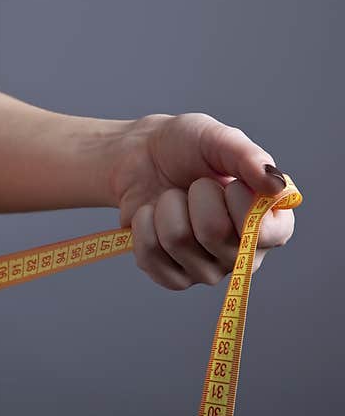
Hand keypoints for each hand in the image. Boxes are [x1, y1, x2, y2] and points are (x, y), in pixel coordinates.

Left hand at [109, 113, 295, 290]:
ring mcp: (207, 269)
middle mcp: (244, 254)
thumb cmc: (184, 147)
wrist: (138, 156)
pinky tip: (152, 215)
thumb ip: (248, 157)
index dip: (240, 202)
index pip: (267, 232)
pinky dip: (143, 225)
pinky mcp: (172, 277)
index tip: (229, 182)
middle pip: (213, 232)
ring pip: (177, 240)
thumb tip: (276, 186)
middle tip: (193, 186)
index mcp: (270, 223)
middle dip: (193, 195)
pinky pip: (150, 256)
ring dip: (166, 206)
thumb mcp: (217, 138)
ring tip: (171, 198)